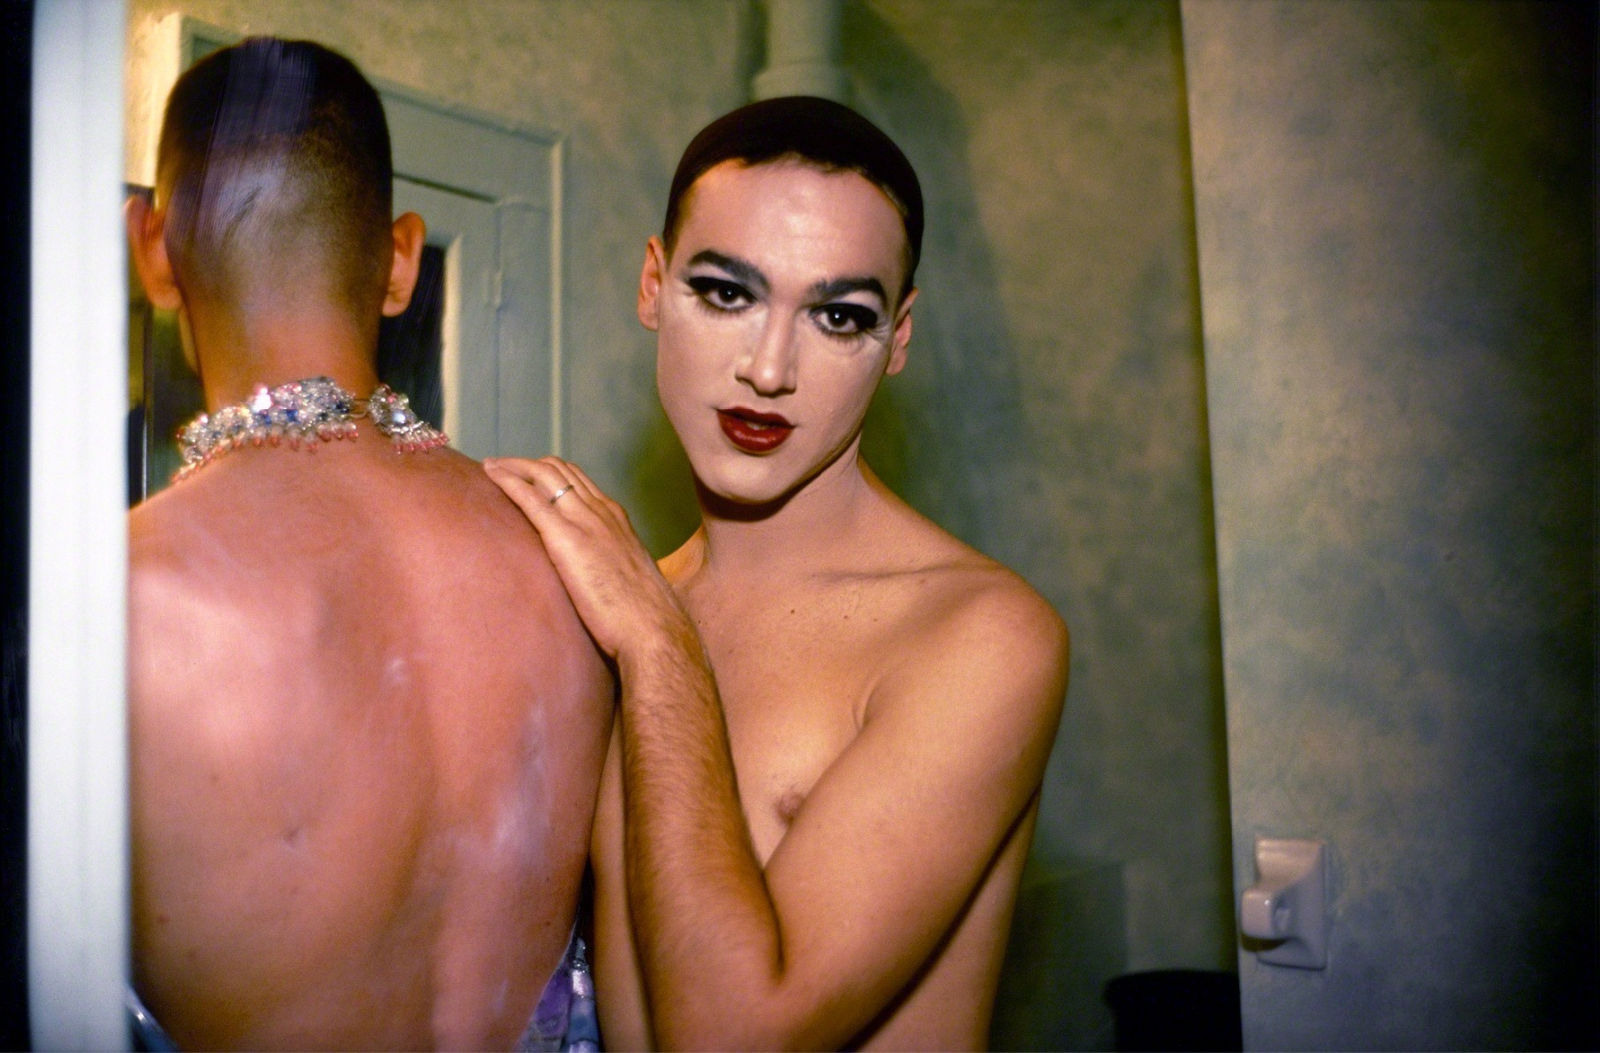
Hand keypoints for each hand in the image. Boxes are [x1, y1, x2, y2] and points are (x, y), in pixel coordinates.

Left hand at [484, 456, 689, 659]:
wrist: (653, 628)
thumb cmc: (643, 615)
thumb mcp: (628, 577)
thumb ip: (609, 565)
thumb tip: (595, 577)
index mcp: (616, 519)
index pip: (579, 481)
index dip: (550, 473)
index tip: (528, 476)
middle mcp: (601, 511)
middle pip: (559, 470)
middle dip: (526, 463)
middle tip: (501, 466)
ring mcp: (585, 521)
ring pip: (545, 474)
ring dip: (514, 465)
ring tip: (490, 466)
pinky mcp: (566, 538)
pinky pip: (532, 499)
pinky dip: (508, 480)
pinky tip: (490, 474)